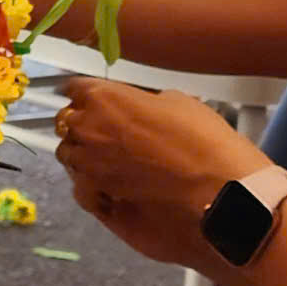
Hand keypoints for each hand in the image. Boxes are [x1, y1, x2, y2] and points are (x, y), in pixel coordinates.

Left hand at [52, 78, 264, 258]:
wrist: (219, 193)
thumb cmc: (204, 140)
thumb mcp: (178, 102)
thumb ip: (144, 102)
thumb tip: (138, 107)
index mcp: (103, 98)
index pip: (74, 87)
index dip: (86, 92)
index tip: (93, 96)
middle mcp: (86, 130)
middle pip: (68, 122)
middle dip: (83, 123)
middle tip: (107, 129)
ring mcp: (87, 167)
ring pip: (70, 154)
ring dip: (83, 153)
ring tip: (109, 159)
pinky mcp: (95, 198)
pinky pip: (81, 185)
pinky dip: (90, 182)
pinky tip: (112, 183)